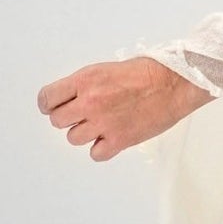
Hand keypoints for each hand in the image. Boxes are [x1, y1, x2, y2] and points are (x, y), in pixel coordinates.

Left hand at [36, 56, 209, 161]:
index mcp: (85, 80)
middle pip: (57, 121)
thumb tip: (73, 98)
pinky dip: (100, 149)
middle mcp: (90, 102)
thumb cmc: (148, 72)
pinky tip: (110, 138)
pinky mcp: (119, 140)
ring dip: (84, 133)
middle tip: (80, 115)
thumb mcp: (108, 69)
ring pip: (74, 138)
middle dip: (67, 118)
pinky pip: (96, 154)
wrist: (174, 84)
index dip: (49, 104)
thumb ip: (86, 84)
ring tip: (99, 125)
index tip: (53, 106)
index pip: (48, 98)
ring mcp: (104, 123)